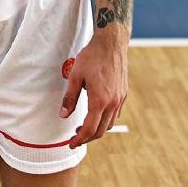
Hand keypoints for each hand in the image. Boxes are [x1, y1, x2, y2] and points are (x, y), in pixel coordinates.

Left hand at [59, 30, 128, 147]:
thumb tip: (64, 115)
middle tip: (75, 138)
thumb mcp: (75, 76)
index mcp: (100, 100)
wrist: (111, 42)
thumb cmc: (92, 56)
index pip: (89, 129)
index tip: (71, 143)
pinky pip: (115, 114)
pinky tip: (96, 114)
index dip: (79, 139)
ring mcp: (120, 99)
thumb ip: (69, 98)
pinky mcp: (123, 94)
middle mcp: (113, 103)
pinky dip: (105, 120)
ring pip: (109, 124)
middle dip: (87, 138)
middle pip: (101, 130)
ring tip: (84, 127)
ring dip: (97, 129)